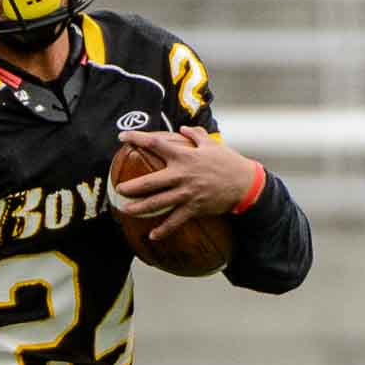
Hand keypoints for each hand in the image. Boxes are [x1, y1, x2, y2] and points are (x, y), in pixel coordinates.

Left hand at [113, 125, 260, 242]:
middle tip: (118, 190)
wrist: (246, 183)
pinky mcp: (194, 207)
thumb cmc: (228, 162)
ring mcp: (187, 192)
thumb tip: (182, 128)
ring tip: (126, 210)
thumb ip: (196, 135)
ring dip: (140, 208)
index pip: (156, 143)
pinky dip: (164, 230)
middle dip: (131, 186)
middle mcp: (183, 174)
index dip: (137, 138)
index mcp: (185, 155)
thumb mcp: (212, 144)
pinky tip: (152, 235)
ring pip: (158, 203)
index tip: (121, 136)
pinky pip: (175, 221)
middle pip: (150, 181)